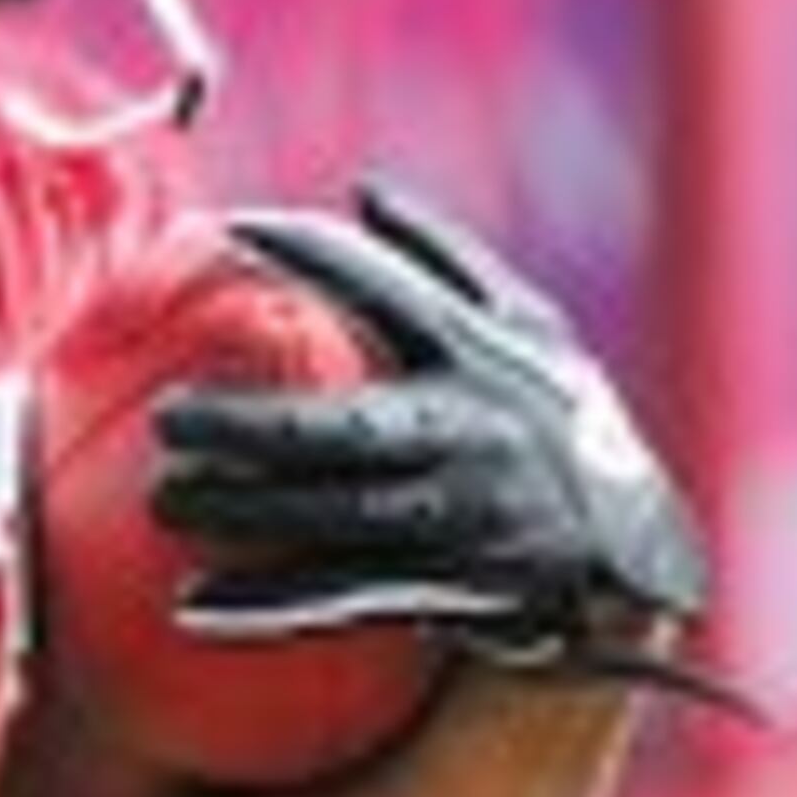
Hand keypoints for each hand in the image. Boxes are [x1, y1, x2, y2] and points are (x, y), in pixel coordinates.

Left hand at [149, 180, 715, 682]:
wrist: (631, 556)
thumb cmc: (554, 423)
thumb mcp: (530, 332)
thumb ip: (450, 261)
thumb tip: (367, 191)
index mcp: (486, 354)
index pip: (384, 288)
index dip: (302, 251)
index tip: (215, 231)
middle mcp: (475, 431)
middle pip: (342, 429)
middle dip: (250, 425)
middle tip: (166, 420)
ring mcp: (465, 515)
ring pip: (338, 517)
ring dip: (247, 512)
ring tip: (165, 499)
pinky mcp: (456, 589)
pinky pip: (348, 598)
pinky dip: (274, 602)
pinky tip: (196, 605)